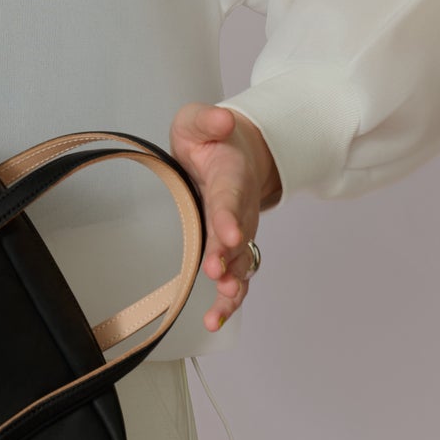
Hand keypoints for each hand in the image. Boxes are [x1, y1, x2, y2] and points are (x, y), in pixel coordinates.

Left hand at [167, 103, 280, 332]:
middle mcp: (240, 209)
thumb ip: (208, 119)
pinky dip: (230, 302)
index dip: (229, 215)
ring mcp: (239, 232)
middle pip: (237, 237)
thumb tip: (222, 118)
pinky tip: (215, 322)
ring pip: (240, 263)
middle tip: (216, 272)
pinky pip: (236, 278)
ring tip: (222, 304)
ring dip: (233, 283)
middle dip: (228, 256)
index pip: (230, 197)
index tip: (229, 232)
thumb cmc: (211, 139)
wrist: (238, 153)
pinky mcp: (232, 248)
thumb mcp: (199, 120)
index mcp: (230, 177)